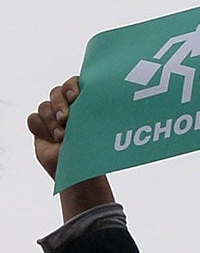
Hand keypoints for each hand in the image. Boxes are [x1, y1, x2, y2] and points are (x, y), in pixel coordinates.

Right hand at [27, 76, 115, 218]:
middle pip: (56, 92)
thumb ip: (95, 112)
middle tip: (66, 119)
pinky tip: (53, 139)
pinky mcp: (40, 126)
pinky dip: (42, 129)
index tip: (76, 96)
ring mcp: (52, 115)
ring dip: (52, 122)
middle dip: (60, 104)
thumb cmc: (95, 147)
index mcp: (84, 100)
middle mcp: (67, 104)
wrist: (81, 168)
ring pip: (44, 107)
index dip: (72, 87)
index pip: (74, 83)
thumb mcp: (97, 128)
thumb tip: (112, 99)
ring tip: (63, 137)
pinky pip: (33, 119)